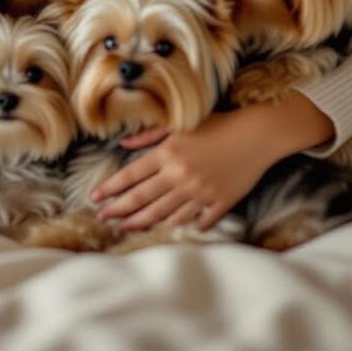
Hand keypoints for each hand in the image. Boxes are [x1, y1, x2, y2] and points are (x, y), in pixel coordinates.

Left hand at [93, 94, 333, 232]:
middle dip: (119, 210)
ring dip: (141, 222)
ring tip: (124, 227)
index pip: (130, 175)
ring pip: (163, 213)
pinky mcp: (218, 202)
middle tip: (102, 218)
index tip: (94, 198)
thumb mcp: (180, 124)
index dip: (110, 188)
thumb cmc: (217, 123)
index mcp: (168, 154)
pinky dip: (180, 224)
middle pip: (142, 199)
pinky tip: (167, 227)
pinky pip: (195, 219)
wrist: (257, 134)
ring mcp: (199, 192)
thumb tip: (123, 145)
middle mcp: (180, 175)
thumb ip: (149, 135)